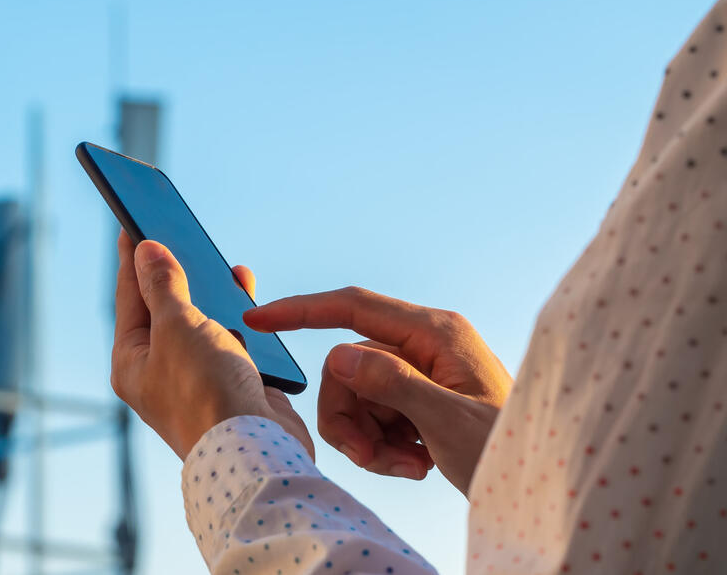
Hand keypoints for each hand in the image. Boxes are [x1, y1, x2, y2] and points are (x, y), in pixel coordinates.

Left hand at [111, 231, 313, 459]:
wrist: (256, 449)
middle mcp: (160, 370)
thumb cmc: (205, 391)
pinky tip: (247, 298)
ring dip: (213, 293)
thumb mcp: (177, 326)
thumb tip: (145, 251)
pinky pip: (233, 340)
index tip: (132, 221)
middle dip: (176, 271)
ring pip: (202, 323)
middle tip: (177, 232)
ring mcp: (196, 379)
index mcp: (131, 360)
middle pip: (165, 308)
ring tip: (221, 264)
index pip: (128, 296)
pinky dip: (240, 317)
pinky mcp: (232, 384)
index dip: (132, 256)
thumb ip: (162, 286)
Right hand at [244, 287, 511, 495]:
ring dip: (367, 438)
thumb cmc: (507, 452)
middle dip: (348, 416)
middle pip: (347, 366)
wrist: (536, 487)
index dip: (301, 311)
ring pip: (356, 395)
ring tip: (404, 466)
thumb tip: (338, 356)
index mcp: (435, 333)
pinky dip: (383, 446)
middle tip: (370, 457)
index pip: (353, 307)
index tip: (258, 320)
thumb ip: (392, 384)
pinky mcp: (419, 399)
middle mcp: (425, 344)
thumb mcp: (448, 423)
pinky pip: (373, 415)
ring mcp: (421, 372)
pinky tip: (417, 465)